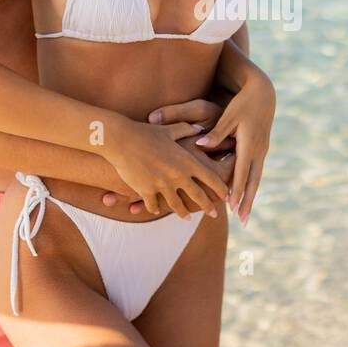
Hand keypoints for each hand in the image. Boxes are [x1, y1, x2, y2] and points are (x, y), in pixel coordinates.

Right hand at [99, 98, 225, 207]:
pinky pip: (154, 205)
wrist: (121, 139)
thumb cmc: (146, 132)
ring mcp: (162, 185)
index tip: (226, 195)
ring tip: (187, 218)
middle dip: (208, 207)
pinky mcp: (146, 191)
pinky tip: (157, 210)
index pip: (211, 179)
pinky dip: (156, 208)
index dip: (221, 189)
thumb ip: (187, 130)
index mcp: (187, 160)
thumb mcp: (169, 130)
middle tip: (214, 214)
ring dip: (183, 213)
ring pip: (177, 205)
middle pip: (198, 196)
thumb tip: (200, 128)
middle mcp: (178, 175)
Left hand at [192, 71, 274, 225]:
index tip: (231, 207)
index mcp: (249, 143)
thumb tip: (201, 144)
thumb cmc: (242, 103)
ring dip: (251, 197)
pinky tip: (246, 196)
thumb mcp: (229, 115)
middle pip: (253, 181)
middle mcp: (258, 150)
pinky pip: (256, 172)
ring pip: (256, 179)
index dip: (237, 190)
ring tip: (245, 216)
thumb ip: (216, 132)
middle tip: (243, 221)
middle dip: (248, 202)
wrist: (264, 93)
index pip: (242, 172)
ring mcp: (262, 151)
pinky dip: (251, 186)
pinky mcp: (261, 149)